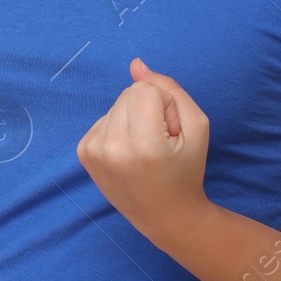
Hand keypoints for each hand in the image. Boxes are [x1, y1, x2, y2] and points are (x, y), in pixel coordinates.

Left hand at [77, 57, 213, 247]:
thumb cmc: (186, 171)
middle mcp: (111, 147)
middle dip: (148, 109)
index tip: (171, 131)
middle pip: (128, 93)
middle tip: (160, 142)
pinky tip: (129, 152)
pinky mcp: (83, 152)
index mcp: (142, 144)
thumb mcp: (196, 127)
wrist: (165, 215)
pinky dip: (118, 128)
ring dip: (133, 118)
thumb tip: (136, 64)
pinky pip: (104, 118)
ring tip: (145, 149)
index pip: (145, 88)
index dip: (166, 103)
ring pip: (116, 104)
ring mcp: (93, 150)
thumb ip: (170, 89)